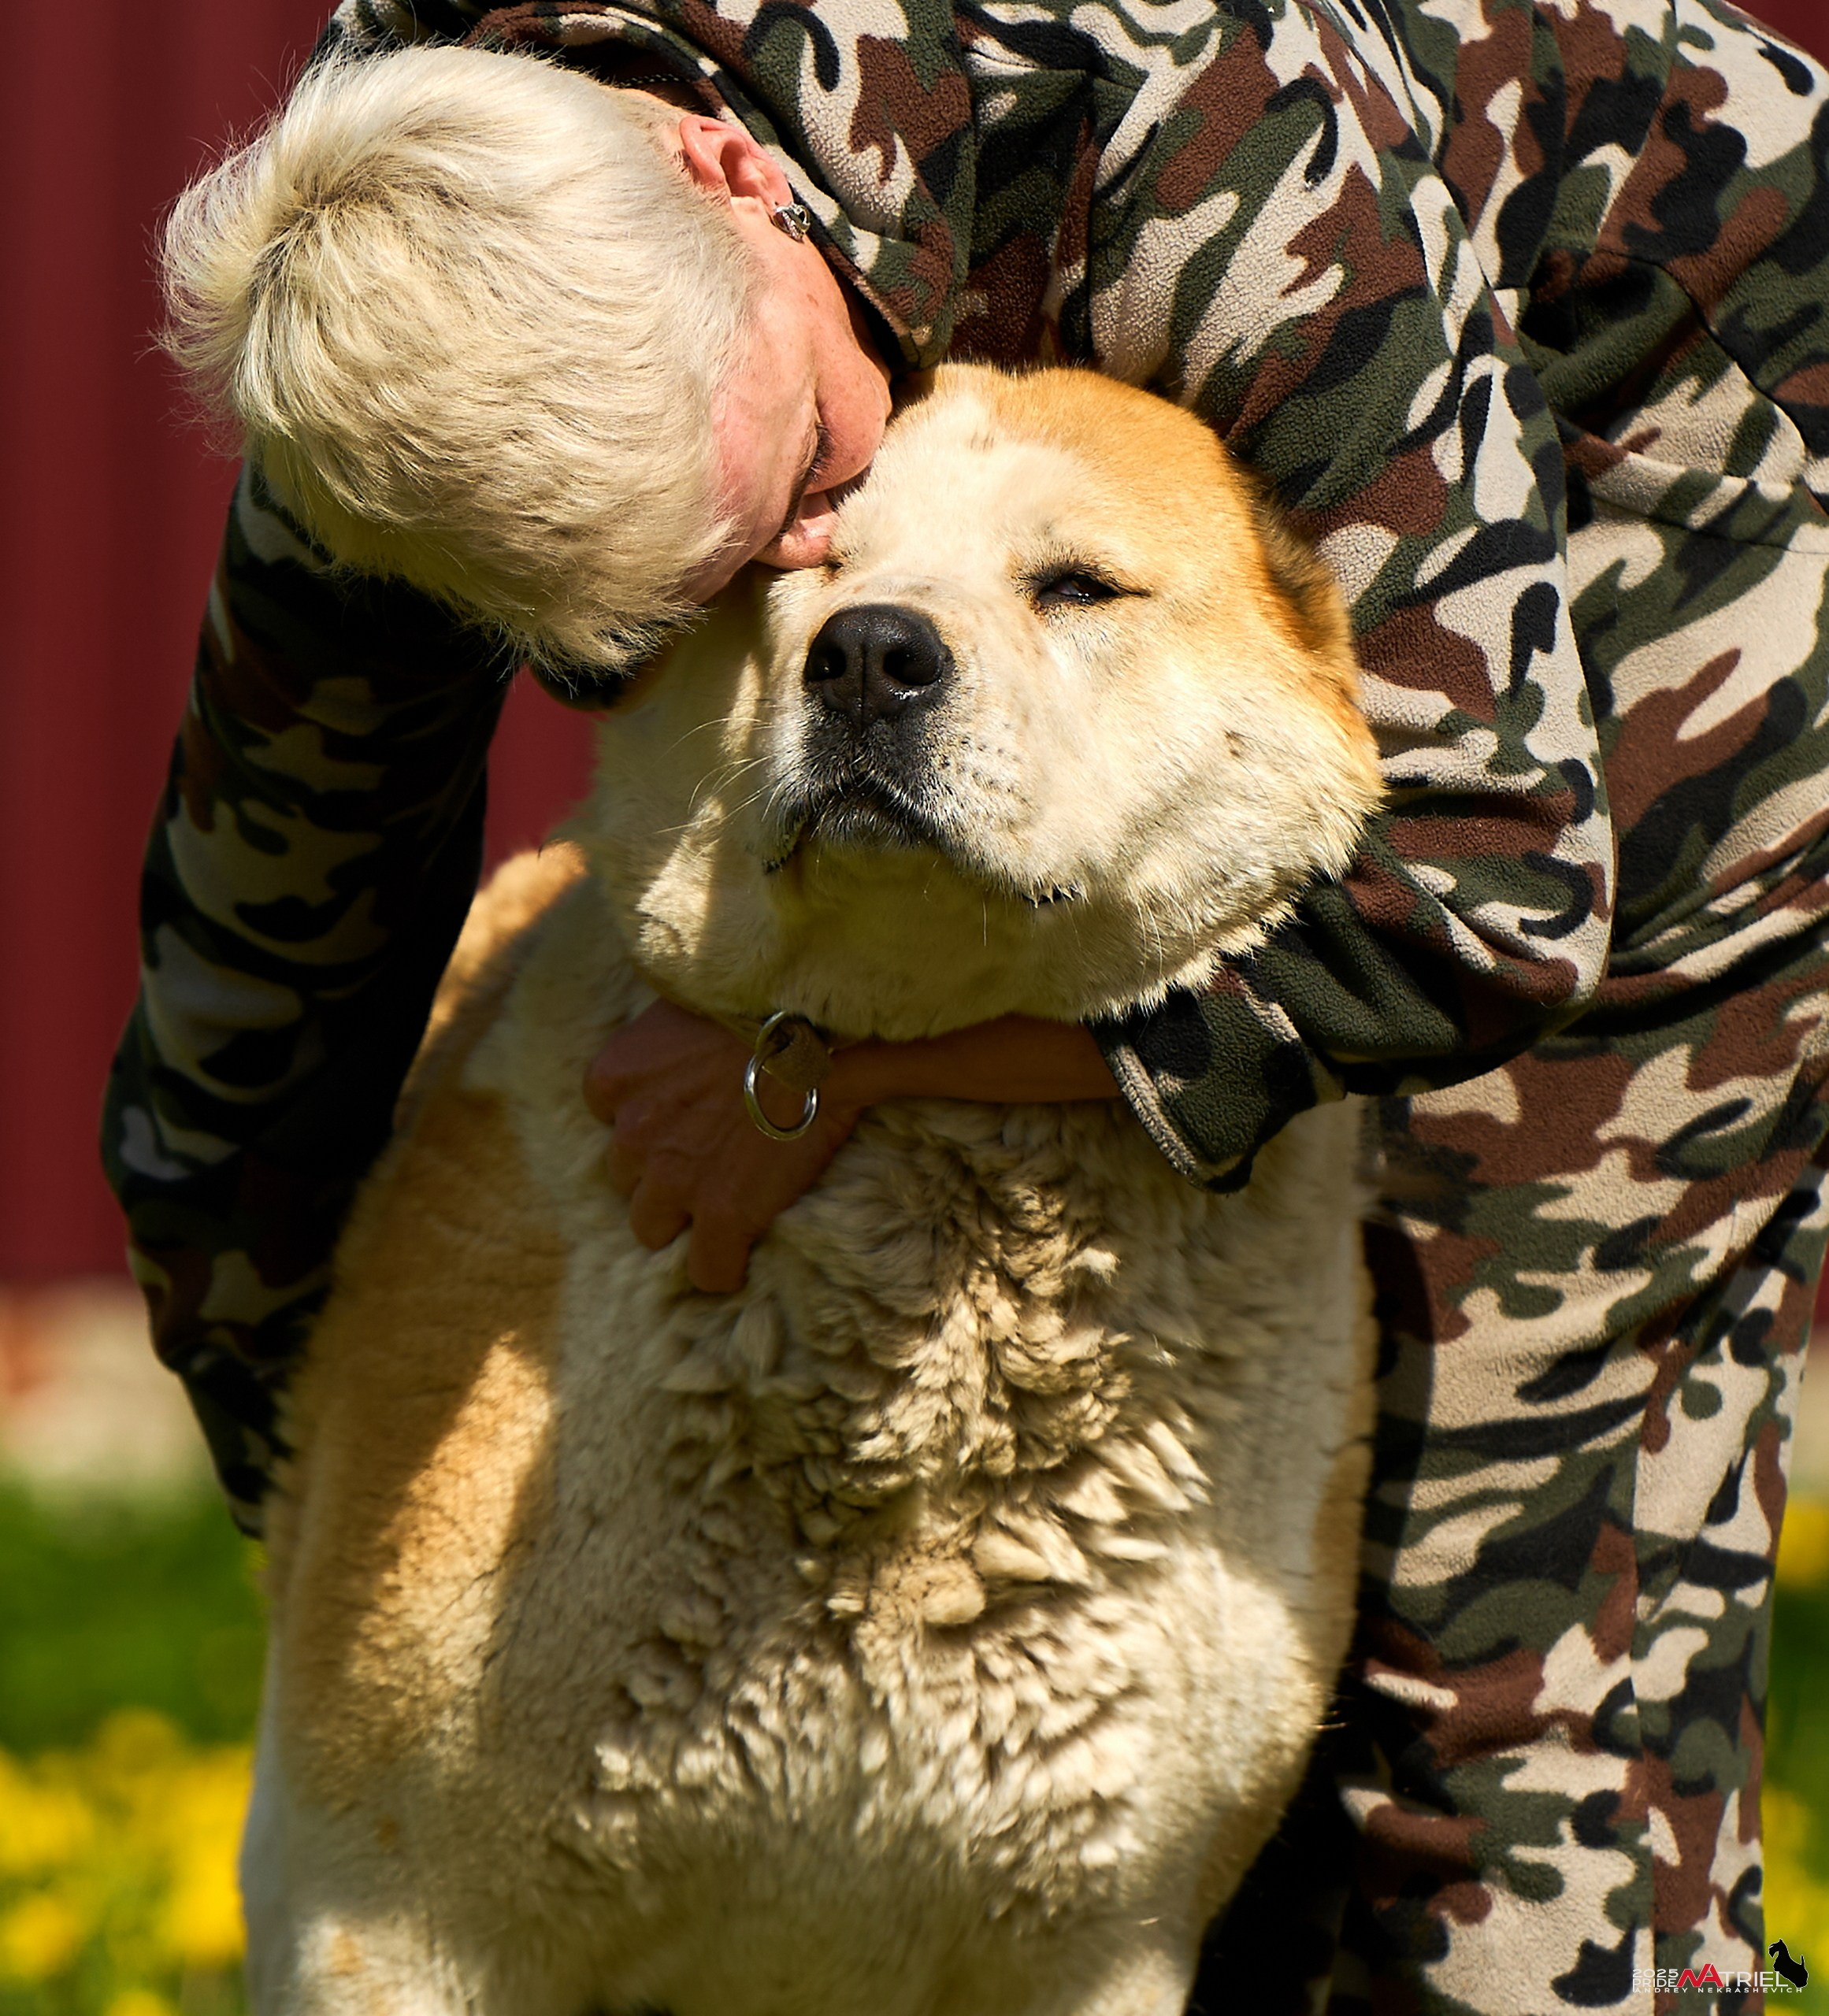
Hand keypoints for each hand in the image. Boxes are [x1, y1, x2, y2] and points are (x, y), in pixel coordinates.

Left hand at [584, 999, 861, 1293]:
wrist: (815, 1035)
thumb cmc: (763, 1005)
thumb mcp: (687, 1003)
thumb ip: (665, 1039)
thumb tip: (681, 1048)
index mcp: (615, 1077)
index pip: (607, 1116)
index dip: (649, 1119)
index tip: (684, 1113)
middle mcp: (632, 1133)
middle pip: (626, 1175)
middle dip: (660, 1170)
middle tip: (708, 1155)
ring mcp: (674, 1180)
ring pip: (650, 1227)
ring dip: (682, 1217)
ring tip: (723, 1203)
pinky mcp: (723, 1216)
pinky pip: (709, 1270)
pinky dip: (724, 1267)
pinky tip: (743, 1252)